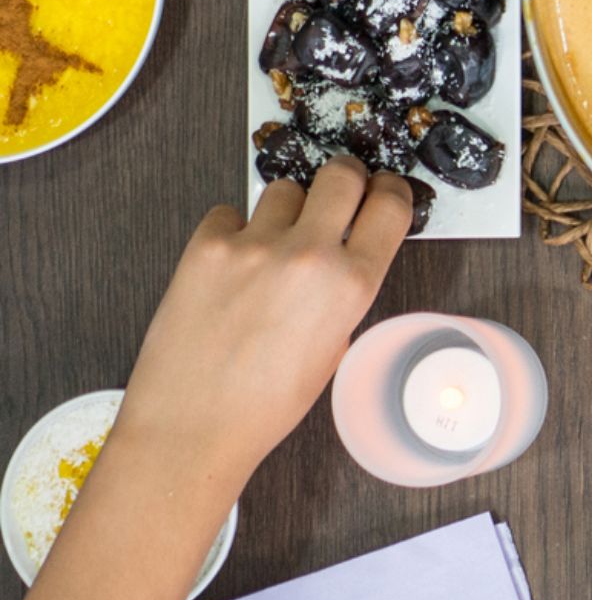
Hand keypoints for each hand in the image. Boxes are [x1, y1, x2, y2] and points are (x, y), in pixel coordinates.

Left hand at [111, 160, 413, 498]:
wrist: (192, 425)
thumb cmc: (264, 404)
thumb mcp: (335, 349)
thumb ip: (344, 292)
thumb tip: (342, 254)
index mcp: (351, 286)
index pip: (392, 205)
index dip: (391, 192)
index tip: (383, 192)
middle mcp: (308, 256)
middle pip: (342, 173)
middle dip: (344, 179)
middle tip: (335, 195)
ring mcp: (254, 247)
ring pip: (284, 188)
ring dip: (286, 209)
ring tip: (272, 246)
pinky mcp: (206, 247)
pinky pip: (228, 212)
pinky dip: (233, 230)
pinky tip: (231, 264)